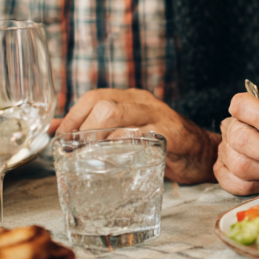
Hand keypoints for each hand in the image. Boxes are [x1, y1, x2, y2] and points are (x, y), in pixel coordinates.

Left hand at [54, 88, 218, 184]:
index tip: (59, 138)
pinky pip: (142, 135)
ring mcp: (158, 116)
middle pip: (102, 103)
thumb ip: (95, 130)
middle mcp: (143, 102)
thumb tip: (55, 129)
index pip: (94, 97)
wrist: (203, 153)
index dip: (72, 116)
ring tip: (87, 157)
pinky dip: (122, 147)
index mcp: (130, 98)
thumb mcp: (128, 132)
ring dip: (96, 137)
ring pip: (117, 114)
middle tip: (73, 152)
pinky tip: (115, 162)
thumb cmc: (161, 143)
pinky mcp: (171, 135)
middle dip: (81, 128)